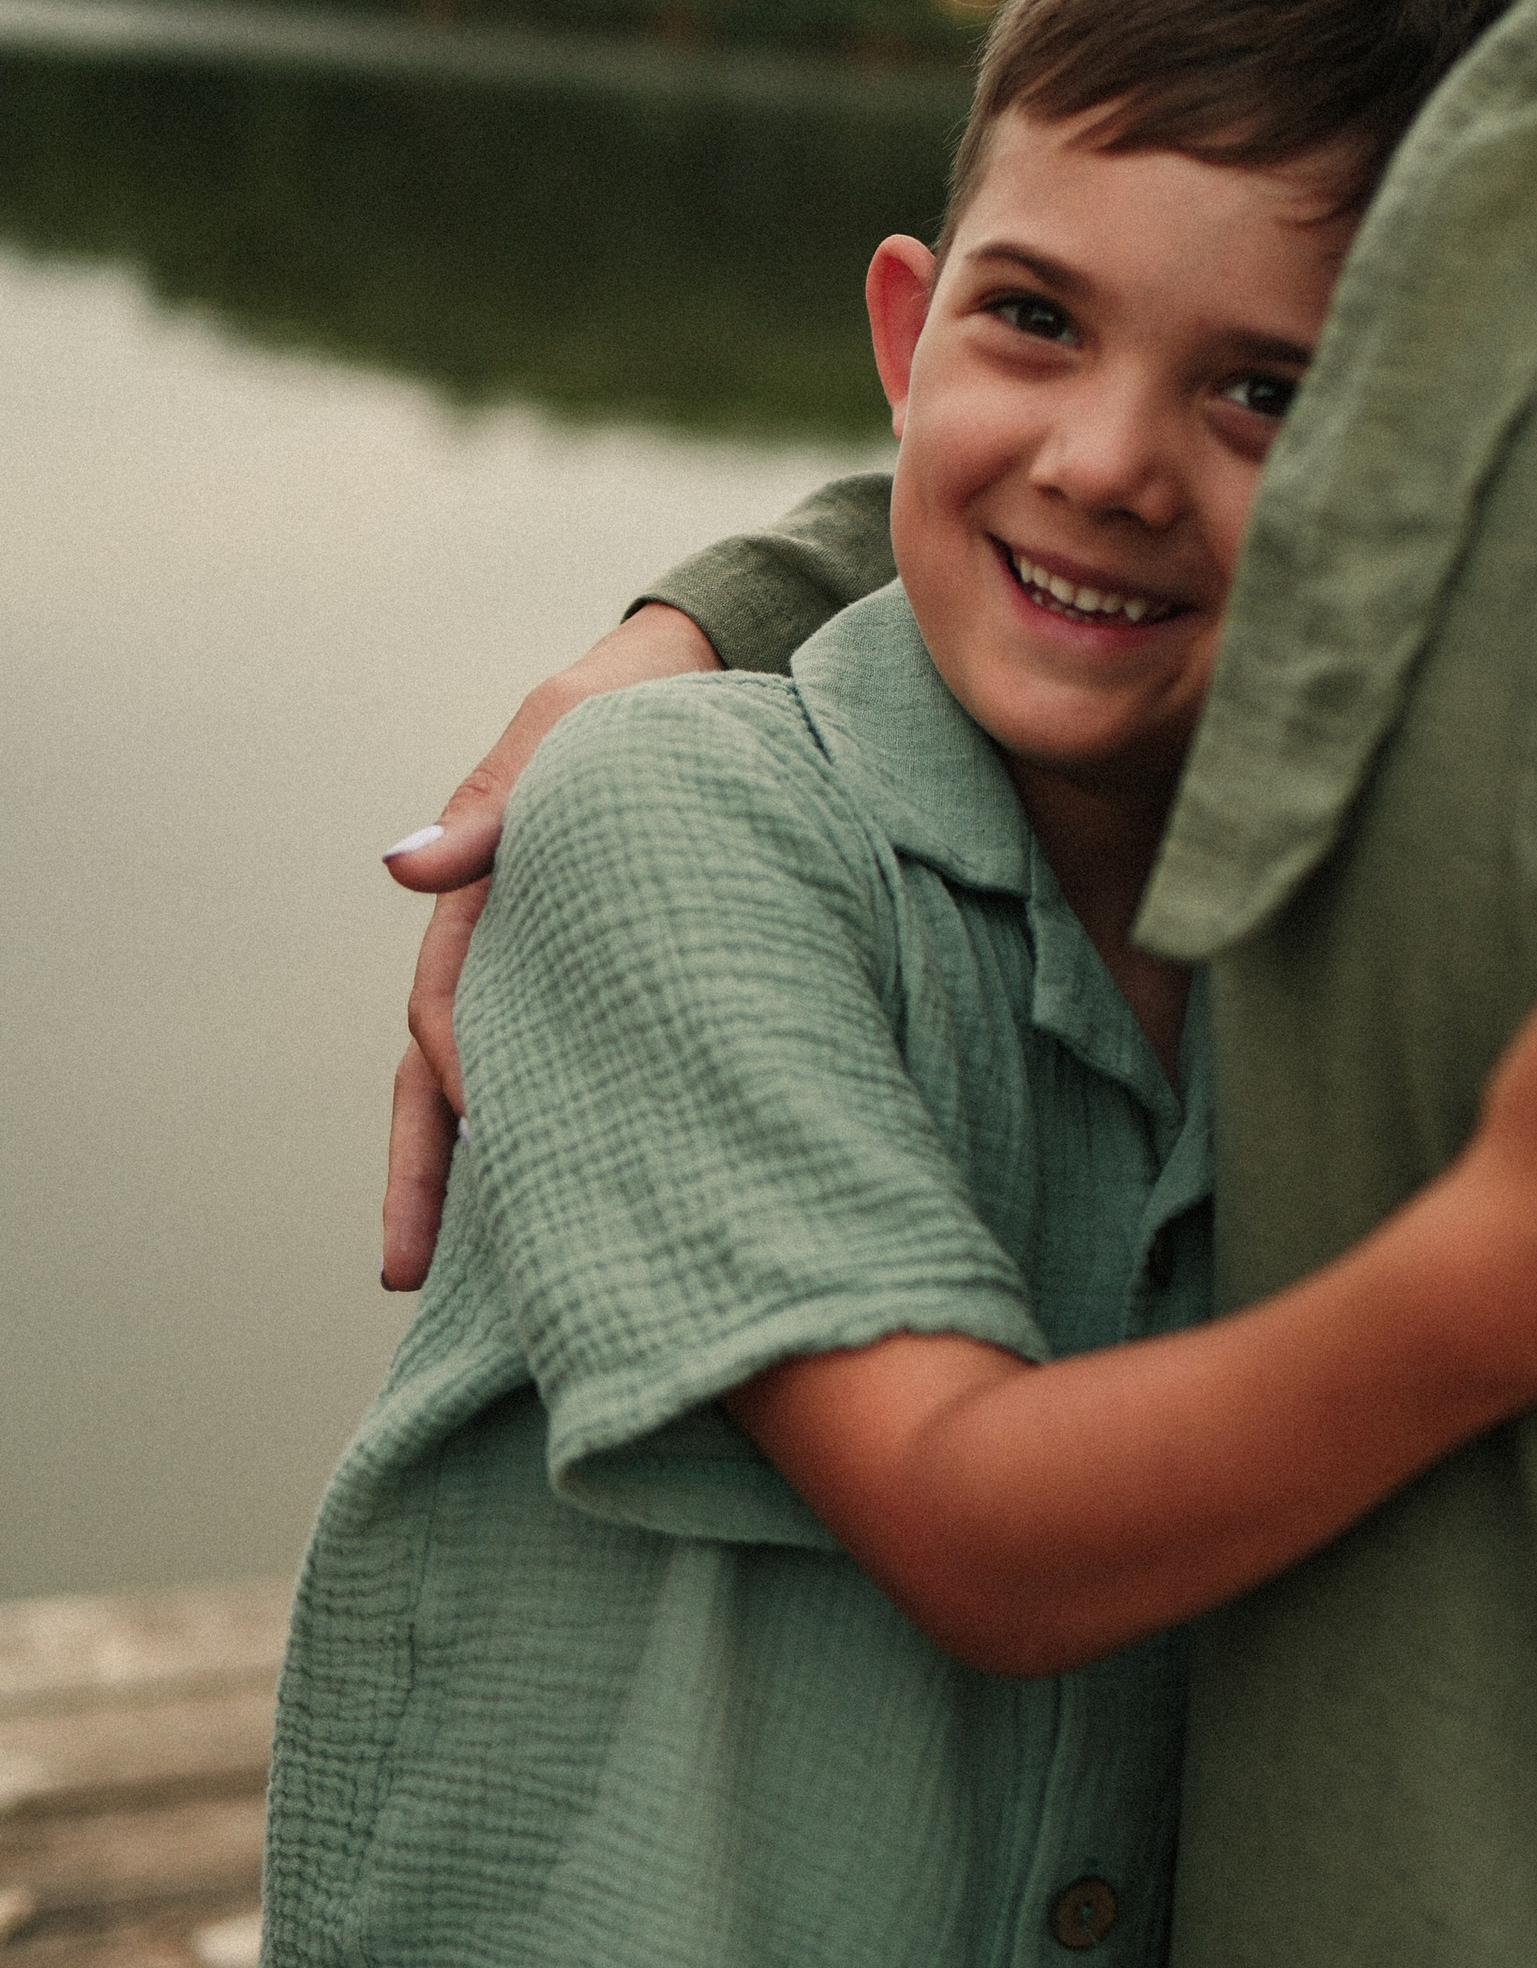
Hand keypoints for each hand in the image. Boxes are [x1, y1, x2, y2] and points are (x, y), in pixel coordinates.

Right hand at [379, 603, 718, 1288]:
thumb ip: (492, 804)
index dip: (457, 1083)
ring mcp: (554, 974)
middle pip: (446, 1082)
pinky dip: (556, 1140)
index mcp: (482, 902)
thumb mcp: (558, 738)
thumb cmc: (627, 707)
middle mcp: (508, 952)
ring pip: (503, 1092)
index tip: (478, 1145)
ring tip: (465, 1288)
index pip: (445, 1013)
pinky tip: (566, 1210)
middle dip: (425, 1177)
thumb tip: (402, 870)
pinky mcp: (614, 985)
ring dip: (480, 1181)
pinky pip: (573, 1075)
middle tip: (406, 1279)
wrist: (702, 679)